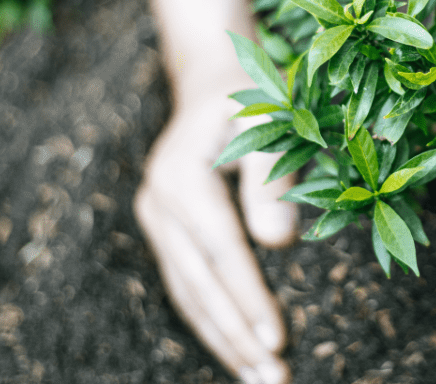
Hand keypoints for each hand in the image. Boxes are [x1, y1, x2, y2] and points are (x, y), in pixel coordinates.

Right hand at [134, 88, 297, 383]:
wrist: (211, 81)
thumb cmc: (251, 96)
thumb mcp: (269, 120)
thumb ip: (272, 177)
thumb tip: (278, 242)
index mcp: (181, 176)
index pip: (221, 251)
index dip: (249, 298)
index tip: (278, 340)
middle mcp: (159, 203)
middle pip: (199, 284)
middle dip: (237, 337)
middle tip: (273, 379)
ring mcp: (157, 220)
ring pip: (188, 294)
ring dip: (223, 342)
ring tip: (258, 380)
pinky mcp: (165, 233)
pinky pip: (187, 287)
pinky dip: (211, 323)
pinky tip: (236, 354)